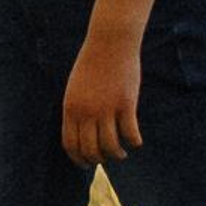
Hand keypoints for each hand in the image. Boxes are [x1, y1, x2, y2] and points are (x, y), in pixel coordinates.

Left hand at [61, 29, 142, 166]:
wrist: (109, 42)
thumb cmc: (92, 63)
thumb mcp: (75, 87)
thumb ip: (77, 109)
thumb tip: (82, 133)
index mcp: (70, 108)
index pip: (71, 144)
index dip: (79, 159)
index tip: (88, 163)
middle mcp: (86, 112)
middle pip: (91, 150)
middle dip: (99, 159)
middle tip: (107, 158)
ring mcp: (106, 108)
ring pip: (111, 146)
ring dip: (117, 154)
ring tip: (122, 152)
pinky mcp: (126, 103)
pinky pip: (130, 133)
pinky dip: (134, 142)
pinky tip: (135, 141)